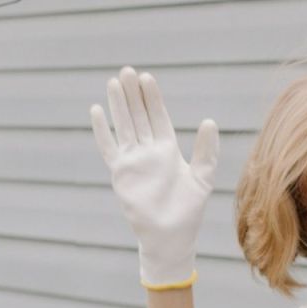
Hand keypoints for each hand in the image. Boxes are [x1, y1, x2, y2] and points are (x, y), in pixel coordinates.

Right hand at [90, 66, 219, 287]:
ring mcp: (133, 161)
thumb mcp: (203, 177)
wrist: (170, 237)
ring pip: (124, 126)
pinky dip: (102, 130)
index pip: (158, 117)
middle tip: (127, 70)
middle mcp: (149, 152)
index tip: (147, 78)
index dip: (153, 98)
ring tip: (113, 82)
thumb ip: (206, 150)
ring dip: (118, 105)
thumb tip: (209, 121)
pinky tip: (97, 111)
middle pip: (139, 116)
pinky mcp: (121, 174)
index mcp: (169, 150)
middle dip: (133, 94)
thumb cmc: (188, 211)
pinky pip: (108, 148)